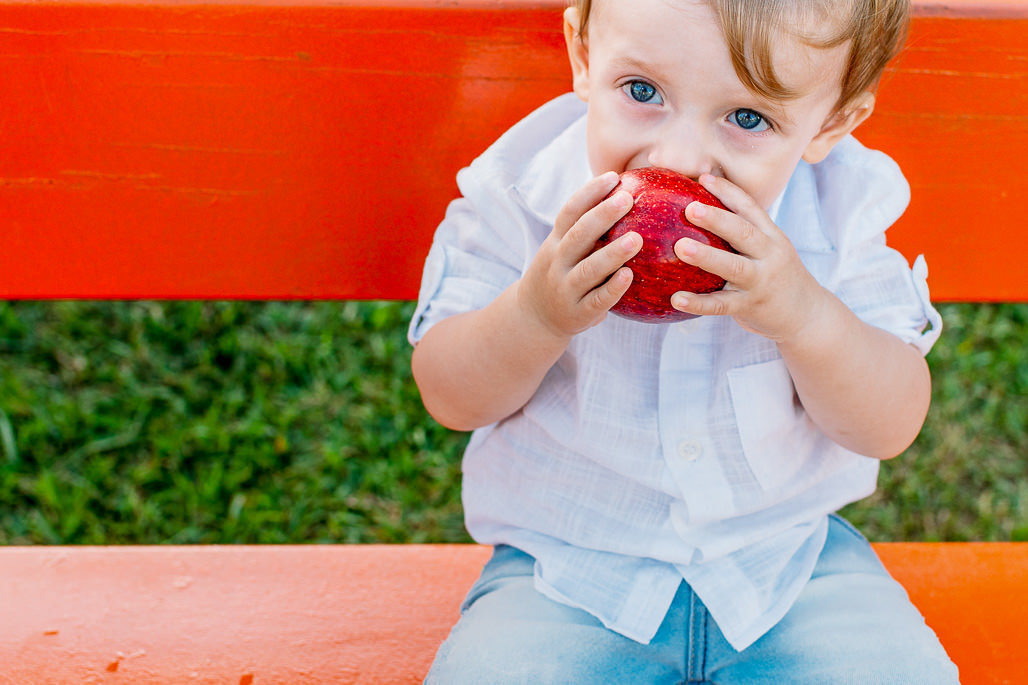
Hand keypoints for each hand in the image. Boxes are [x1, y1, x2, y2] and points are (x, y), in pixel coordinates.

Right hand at [517, 171, 641, 338]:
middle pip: (578, 235)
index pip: (570, 212)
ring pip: (588, 269)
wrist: (534, 318)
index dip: (589, 193)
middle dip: (602, 216)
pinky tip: (629, 276)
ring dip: (611, 253)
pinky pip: (596, 300)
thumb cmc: (562, 275)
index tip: (613, 177)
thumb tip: (628, 194)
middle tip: (627, 199)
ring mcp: (566, 288)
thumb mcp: (564, 250)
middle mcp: (558, 262)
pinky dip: (612, 289)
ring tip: (636, 239)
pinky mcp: (578, 313)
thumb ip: (587, 230)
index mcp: (556, 242)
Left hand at [670, 174, 828, 342]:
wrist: (807, 315)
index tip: (703, 178)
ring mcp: (761, 281)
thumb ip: (742, 235)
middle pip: (743, 232)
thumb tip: (699, 213)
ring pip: (733, 267)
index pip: (750, 207)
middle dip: (717, 219)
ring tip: (680, 246)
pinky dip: (698, 303)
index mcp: (771, 236)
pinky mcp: (751, 306)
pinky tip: (675, 298)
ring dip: (707, 256)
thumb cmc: (776, 277)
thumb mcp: (768, 251)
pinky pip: (721, 305)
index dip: (727, 191)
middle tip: (690, 208)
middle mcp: (769, 255)